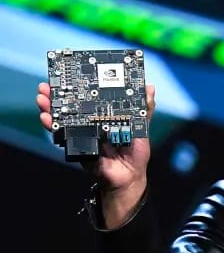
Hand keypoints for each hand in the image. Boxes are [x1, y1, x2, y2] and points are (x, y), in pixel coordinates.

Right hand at [36, 82, 155, 227]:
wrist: (130, 177)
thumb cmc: (136, 153)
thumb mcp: (142, 129)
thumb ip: (145, 110)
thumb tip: (150, 88)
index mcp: (106, 116)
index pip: (90, 98)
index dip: (80, 87)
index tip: (71, 74)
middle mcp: (92, 122)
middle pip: (72, 105)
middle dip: (58, 94)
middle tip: (48, 84)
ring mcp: (83, 134)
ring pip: (63, 118)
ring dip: (50, 107)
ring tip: (42, 97)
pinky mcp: (78, 147)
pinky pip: (63, 137)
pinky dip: (52, 127)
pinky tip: (46, 118)